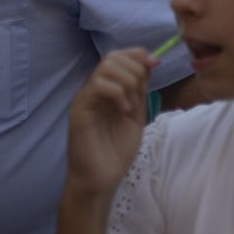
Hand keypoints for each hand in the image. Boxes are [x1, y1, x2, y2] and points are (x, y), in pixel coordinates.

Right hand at [64, 48, 153, 199]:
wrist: (102, 178)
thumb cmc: (117, 150)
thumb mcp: (137, 113)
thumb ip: (141, 89)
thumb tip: (150, 62)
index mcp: (107, 90)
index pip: (118, 56)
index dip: (138, 55)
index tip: (154, 64)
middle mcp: (93, 91)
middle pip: (112, 57)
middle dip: (135, 68)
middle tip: (140, 93)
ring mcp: (85, 99)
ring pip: (105, 67)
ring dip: (127, 81)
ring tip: (131, 105)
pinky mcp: (80, 111)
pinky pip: (97, 86)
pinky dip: (117, 93)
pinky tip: (123, 111)